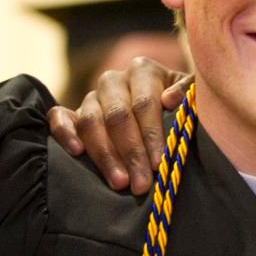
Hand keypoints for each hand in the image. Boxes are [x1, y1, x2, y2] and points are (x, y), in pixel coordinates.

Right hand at [46, 57, 189, 194]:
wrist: (163, 116)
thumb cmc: (183, 110)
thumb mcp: (195, 98)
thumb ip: (190, 94)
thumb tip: (169, 99)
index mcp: (144, 71)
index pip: (144, 103)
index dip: (152, 135)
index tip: (159, 164)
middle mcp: (114, 80)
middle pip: (117, 116)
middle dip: (131, 153)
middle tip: (141, 184)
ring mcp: (91, 96)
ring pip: (90, 121)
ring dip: (104, 155)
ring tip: (119, 183)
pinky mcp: (71, 113)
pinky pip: (59, 118)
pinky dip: (64, 133)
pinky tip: (76, 153)